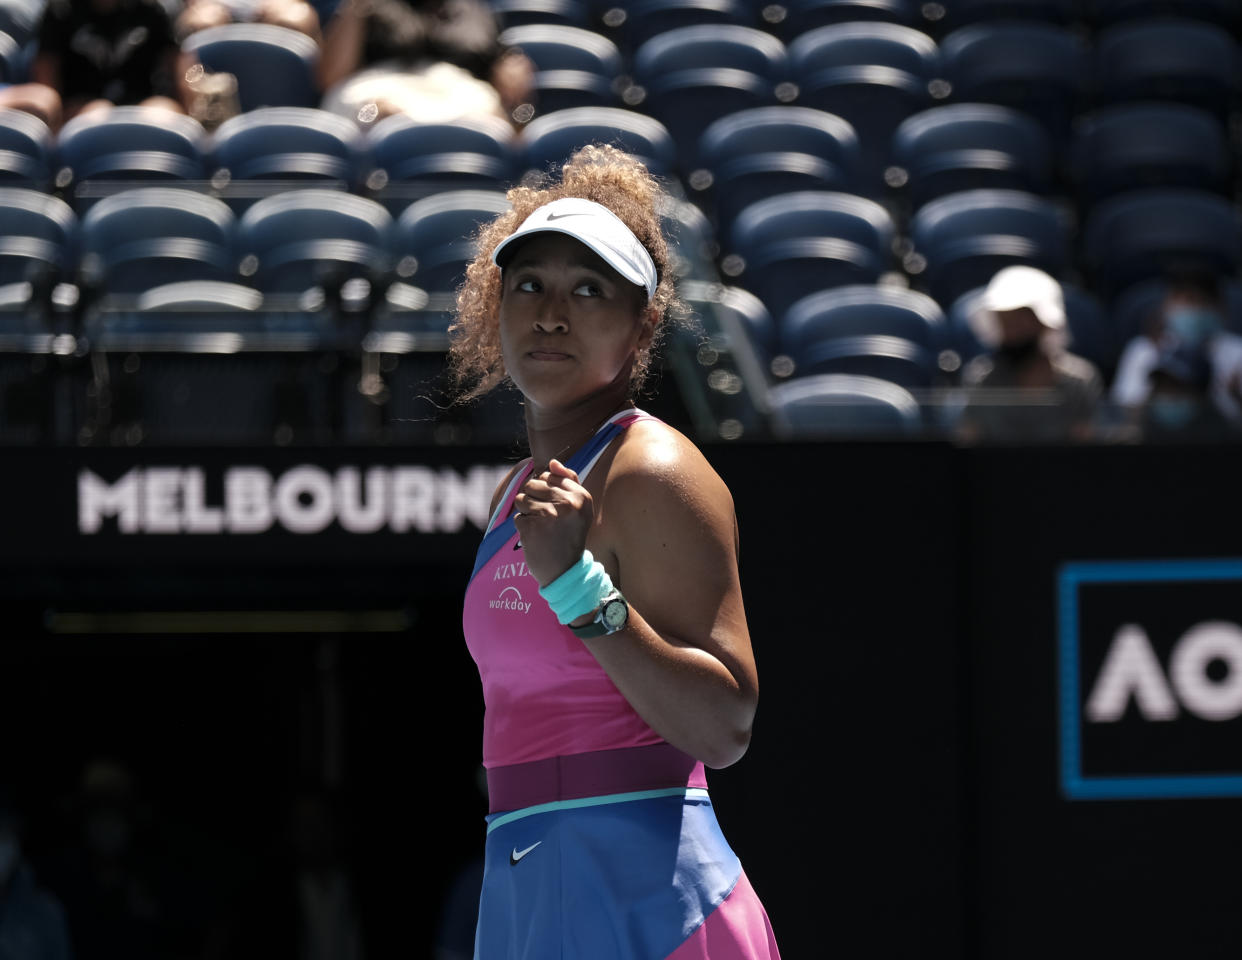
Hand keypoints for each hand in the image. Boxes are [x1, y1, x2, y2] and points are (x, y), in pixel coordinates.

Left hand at [513, 459, 592, 585]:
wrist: (565, 571)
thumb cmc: (570, 536)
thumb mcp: (579, 508)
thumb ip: (569, 481)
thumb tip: (552, 461)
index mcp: (582, 497)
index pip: (550, 476)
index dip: (546, 491)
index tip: (556, 509)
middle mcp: (567, 504)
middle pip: (533, 484)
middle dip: (534, 500)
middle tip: (547, 520)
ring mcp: (548, 515)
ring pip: (522, 499)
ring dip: (526, 513)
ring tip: (541, 527)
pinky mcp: (531, 527)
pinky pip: (517, 517)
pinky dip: (523, 527)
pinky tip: (536, 537)